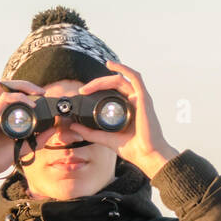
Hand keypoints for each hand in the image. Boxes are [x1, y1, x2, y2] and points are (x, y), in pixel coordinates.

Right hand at [0, 78, 45, 195]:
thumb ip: (36, 139)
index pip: (6, 91)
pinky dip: (18, 98)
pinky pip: (4, 100)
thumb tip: (53, 130)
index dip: (23, 89)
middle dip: (24, 84)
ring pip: (3, 87)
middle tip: (41, 91)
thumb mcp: (20, 147)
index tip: (40, 95)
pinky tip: (30, 105)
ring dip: (22, 87)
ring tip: (37, 93)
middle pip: (4, 84)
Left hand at [69, 61, 178, 178]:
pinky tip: (111, 64)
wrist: (147, 155)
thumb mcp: (105, 138)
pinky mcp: (144, 98)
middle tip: (82, 91)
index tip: (82, 94)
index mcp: (127, 108)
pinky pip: (135, 77)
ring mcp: (139, 98)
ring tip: (89, 86)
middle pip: (113, 84)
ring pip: (120, 79)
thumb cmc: (133, 148)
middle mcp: (134, 101)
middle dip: (96, 84)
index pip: (111, 92)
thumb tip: (73, 126)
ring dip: (103, 79)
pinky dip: (123, 68)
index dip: (96, 90)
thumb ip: (89, 132)